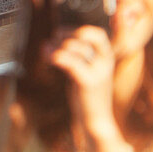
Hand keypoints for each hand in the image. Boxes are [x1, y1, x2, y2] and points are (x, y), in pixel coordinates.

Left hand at [45, 25, 119, 143]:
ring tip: (45, 49)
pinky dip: (58, 56)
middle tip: (53, 39)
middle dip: (66, 34)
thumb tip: (58, 39)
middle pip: (86, 37)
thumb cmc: (88, 96)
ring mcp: (99, 72)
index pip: (98, 34)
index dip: (79, 30)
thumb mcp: (88, 72)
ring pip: (76, 48)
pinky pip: (72, 63)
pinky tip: (49, 58)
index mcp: (107, 58)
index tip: (63, 34)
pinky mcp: (88, 82)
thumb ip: (80, 57)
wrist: (96, 121)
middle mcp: (106, 62)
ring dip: (57, 46)